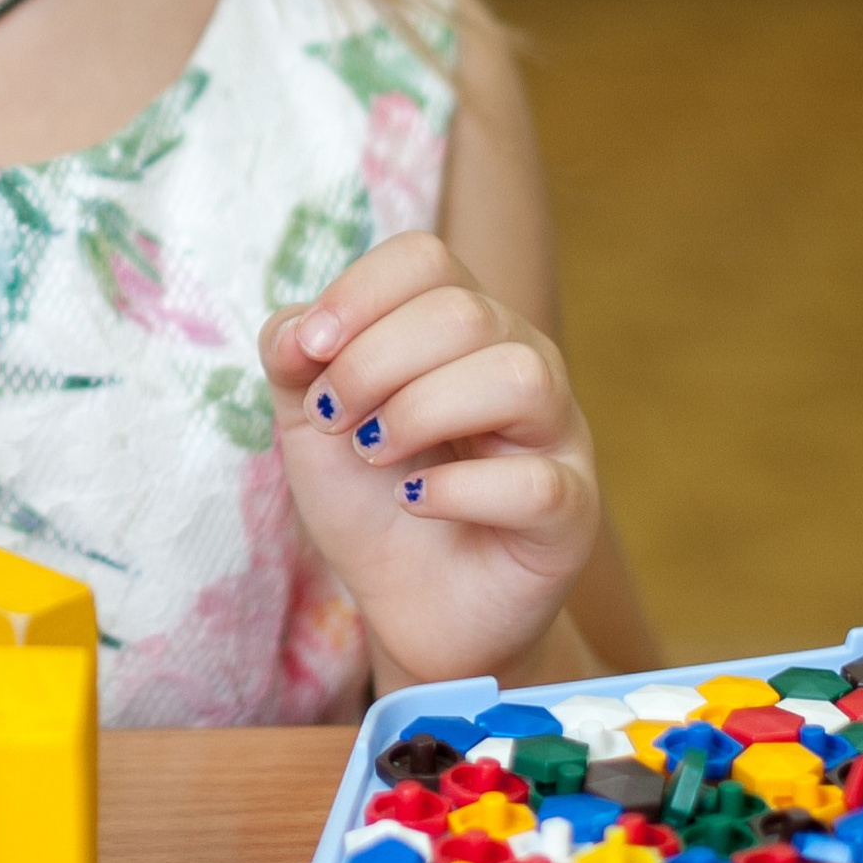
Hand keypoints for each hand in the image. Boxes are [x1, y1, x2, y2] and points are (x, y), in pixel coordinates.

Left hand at [259, 231, 598, 687]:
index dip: (356, 295)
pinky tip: (414, 502)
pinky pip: (533, 482)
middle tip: (336, 420)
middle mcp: (521, 362)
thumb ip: (292, 354)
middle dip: (371, 365)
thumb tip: (300, 328)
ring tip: (376, 456)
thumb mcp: (307, 417)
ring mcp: (556, 435)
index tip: (308, 355)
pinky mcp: (570, 513)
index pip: (425, 258)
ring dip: (419, 414)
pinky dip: (456, 489)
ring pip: (515, 377)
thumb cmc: (369, 497)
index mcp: (463, 325)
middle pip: (462, 312)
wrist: (406, 604)